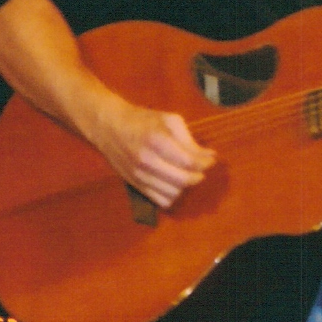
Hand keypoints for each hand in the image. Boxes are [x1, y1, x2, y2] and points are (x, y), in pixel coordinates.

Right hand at [91, 99, 215, 208]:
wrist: (110, 127)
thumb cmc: (142, 120)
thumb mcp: (169, 119)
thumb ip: (189, 139)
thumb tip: (209, 155)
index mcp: (157, 140)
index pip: (189, 161)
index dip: (205, 163)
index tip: (211, 160)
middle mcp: (147, 161)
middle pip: (183, 180)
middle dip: (198, 175)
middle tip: (202, 169)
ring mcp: (140, 176)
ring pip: (173, 193)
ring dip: (185, 186)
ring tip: (186, 174)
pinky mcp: (135, 185)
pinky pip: (160, 201)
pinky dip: (172, 195)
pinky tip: (173, 183)